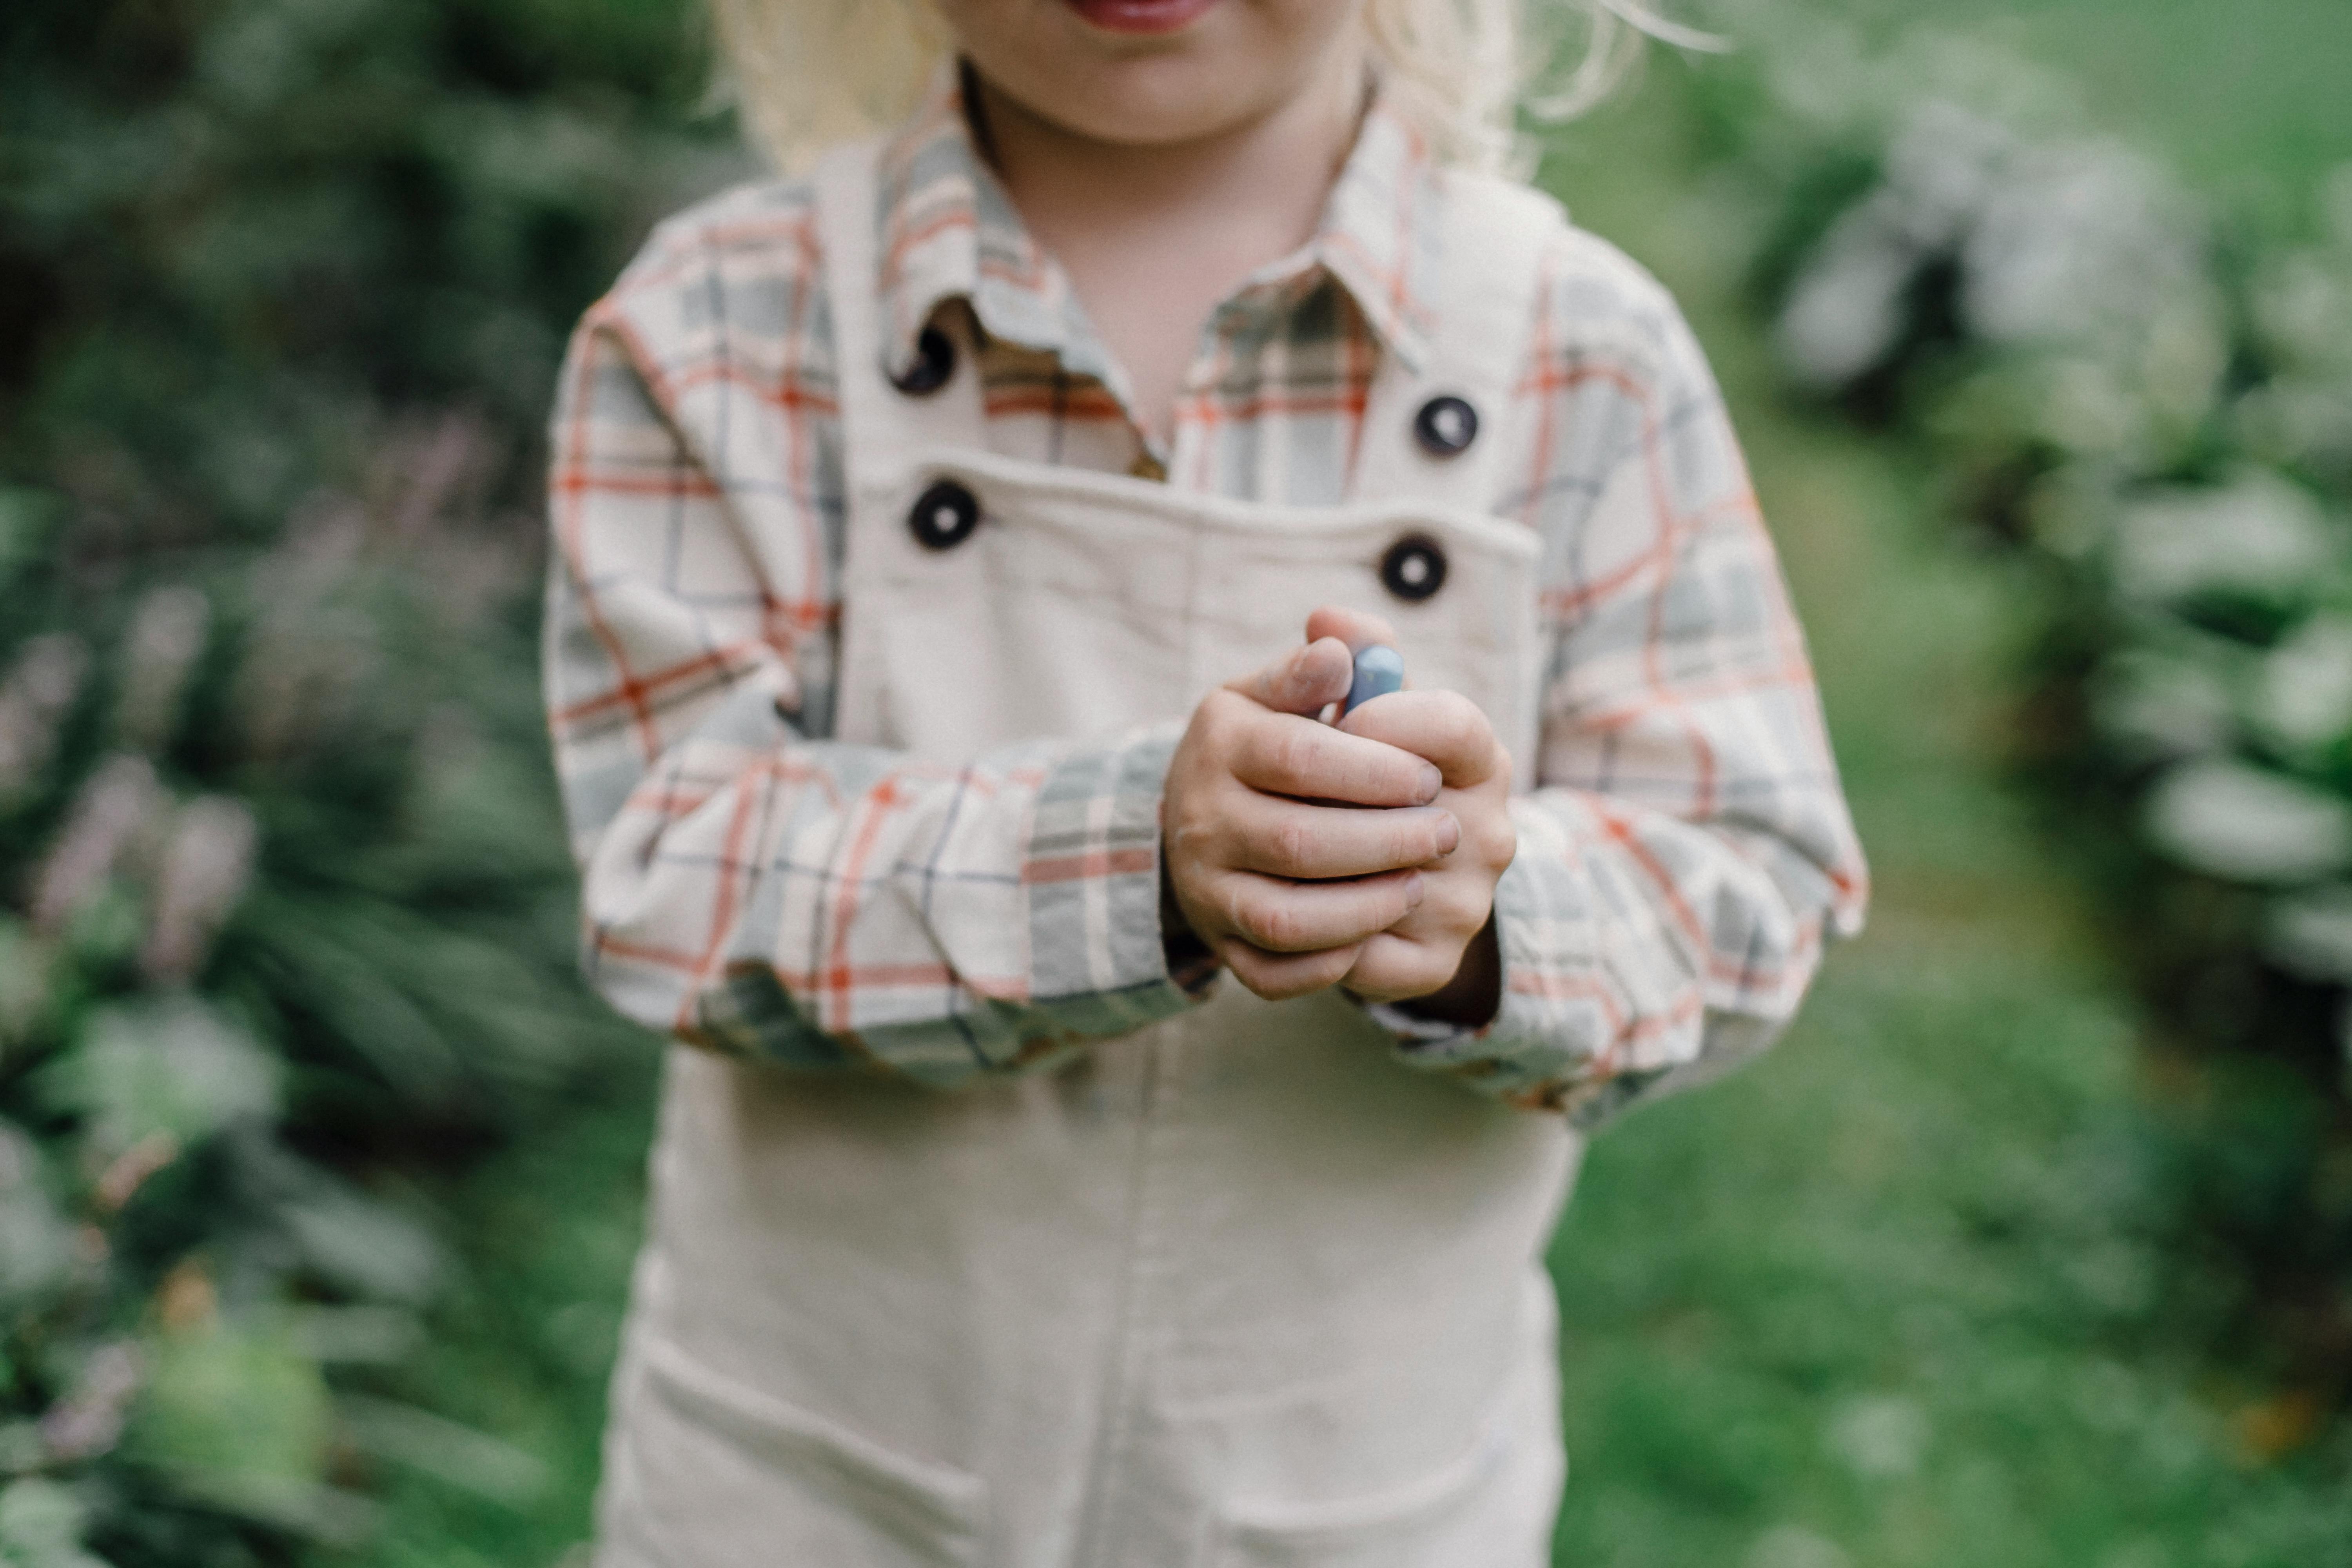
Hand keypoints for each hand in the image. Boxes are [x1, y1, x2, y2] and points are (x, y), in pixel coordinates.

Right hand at [1162, 636, 1460, 1000]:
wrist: (1204, 818)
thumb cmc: (1268, 744)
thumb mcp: (1281, 689)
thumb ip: (1323, 663)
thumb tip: (1345, 649)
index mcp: (1221, 743)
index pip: (1302, 758)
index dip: (1377, 770)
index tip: (1431, 776)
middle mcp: (1200, 820)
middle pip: (1300, 843)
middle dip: (1388, 840)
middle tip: (1449, 831)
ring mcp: (1207, 891)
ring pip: (1287, 919)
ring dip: (1366, 906)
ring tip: (1420, 884)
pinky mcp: (1223, 947)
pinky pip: (1274, 974)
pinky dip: (1328, 962)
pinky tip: (1375, 932)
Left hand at [1301, 608, 1515, 1021]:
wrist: (1380, 871)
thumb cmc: (1353, 771)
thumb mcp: (1348, 705)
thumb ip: (1338, 657)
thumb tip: (1327, 624)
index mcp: (1480, 758)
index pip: (1453, 726)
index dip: (1383, 721)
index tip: (1338, 720)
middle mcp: (1489, 833)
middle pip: (1405, 813)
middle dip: (1327, 803)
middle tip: (1271, 797)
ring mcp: (1466, 903)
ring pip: (1375, 892)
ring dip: (1312, 875)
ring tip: (1262, 851)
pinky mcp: (1433, 963)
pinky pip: (1360, 960)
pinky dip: (1309, 941)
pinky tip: (1277, 907)